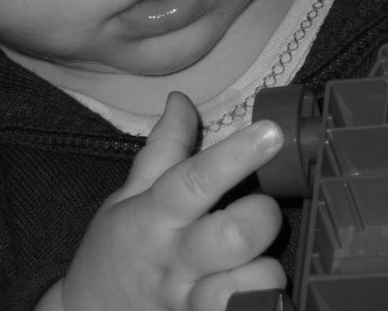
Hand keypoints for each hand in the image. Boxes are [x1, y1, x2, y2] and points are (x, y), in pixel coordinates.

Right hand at [41, 91, 284, 310]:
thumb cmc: (116, 251)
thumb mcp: (128, 196)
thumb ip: (163, 148)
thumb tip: (182, 98)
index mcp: (155, 217)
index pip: (195, 180)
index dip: (236, 155)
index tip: (271, 131)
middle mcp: (176, 261)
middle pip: (235, 236)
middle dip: (263, 215)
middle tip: (260, 208)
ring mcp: (192, 303)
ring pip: (254, 284)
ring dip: (266, 268)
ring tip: (253, 261)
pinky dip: (260, 303)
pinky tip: (250, 293)